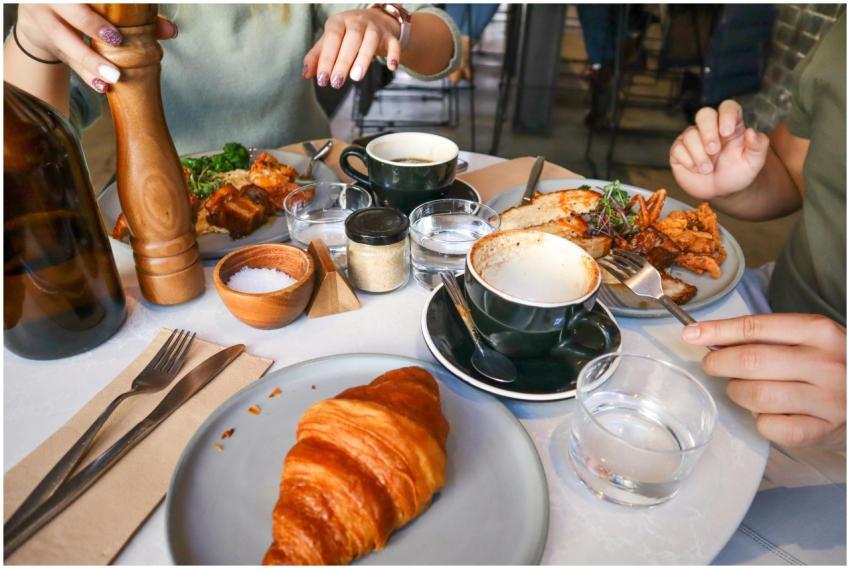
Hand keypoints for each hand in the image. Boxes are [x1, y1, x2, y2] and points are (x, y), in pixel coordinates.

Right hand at [15, 4, 176, 92]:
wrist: (42, 15)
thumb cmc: (83, 8)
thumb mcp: (102, 8)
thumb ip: (137, 17)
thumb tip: (171, 31)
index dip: (96, 13)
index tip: (116, 24)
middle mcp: (51, 2)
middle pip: (71, 14)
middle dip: (93, 27)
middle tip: (117, 42)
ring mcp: (44, 22)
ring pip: (66, 43)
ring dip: (90, 62)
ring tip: (113, 77)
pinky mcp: (46, 45)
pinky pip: (66, 62)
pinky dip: (85, 75)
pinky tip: (102, 86)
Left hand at [303, 9, 401, 88]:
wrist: (375, 20)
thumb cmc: (347, 34)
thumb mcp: (330, 41)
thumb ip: (317, 56)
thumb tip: (305, 74)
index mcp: (339, 22)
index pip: (332, 39)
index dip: (327, 59)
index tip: (322, 79)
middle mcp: (357, 22)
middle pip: (351, 40)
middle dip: (343, 62)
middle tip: (336, 83)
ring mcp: (375, 28)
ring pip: (370, 41)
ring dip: (363, 59)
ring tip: (356, 77)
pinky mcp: (390, 36)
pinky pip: (393, 44)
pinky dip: (393, 55)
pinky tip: (391, 67)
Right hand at [669, 100, 770, 200]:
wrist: (720, 191)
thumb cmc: (737, 173)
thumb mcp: (754, 162)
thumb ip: (758, 146)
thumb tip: (752, 132)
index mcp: (731, 125)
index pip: (727, 107)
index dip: (726, 115)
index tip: (727, 132)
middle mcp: (710, 128)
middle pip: (704, 114)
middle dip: (708, 132)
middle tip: (714, 150)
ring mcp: (693, 138)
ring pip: (690, 134)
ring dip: (699, 155)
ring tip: (707, 169)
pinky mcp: (679, 151)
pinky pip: (678, 149)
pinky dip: (688, 161)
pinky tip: (696, 169)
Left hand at [682, 313, 845, 448]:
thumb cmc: (826, 364)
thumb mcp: (806, 339)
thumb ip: (764, 336)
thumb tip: (704, 335)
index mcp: (818, 331)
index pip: (755, 327)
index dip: (717, 331)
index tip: (691, 334)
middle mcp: (825, 363)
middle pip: (750, 361)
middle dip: (719, 363)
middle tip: (712, 365)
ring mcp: (826, 399)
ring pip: (756, 395)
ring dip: (737, 392)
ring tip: (742, 389)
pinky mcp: (822, 430)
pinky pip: (771, 427)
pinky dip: (760, 421)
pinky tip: (767, 413)